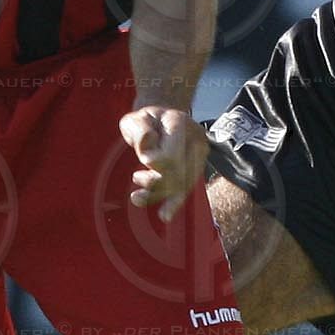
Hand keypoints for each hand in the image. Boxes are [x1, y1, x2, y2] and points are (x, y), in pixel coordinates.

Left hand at [119, 106, 208, 223]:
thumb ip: (139, 131)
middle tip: (136, 177)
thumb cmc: (145, 120)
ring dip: (158, 194)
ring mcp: (200, 153)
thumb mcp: (135, 119)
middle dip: (155, 182)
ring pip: (183, 184)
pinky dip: (173, 203)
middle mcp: (195, 138)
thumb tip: (149, 147)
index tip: (142, 161)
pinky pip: (186, 188)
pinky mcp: (197, 167)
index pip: (170, 155)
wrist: (161, 118)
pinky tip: (164, 215)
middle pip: (178, 173)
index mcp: (179, 123)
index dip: (154, 164)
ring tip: (137, 197)